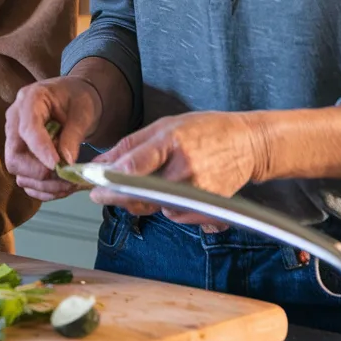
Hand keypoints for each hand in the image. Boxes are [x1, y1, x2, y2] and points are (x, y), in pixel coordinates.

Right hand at [5, 76, 102, 201]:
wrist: (75, 100)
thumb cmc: (78, 99)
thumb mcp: (82, 110)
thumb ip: (73, 133)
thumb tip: (66, 162)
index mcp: (30, 100)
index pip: (27, 129)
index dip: (40, 149)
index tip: (57, 165)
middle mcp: (15, 121)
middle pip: (14, 156)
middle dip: (40, 172)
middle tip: (67, 178)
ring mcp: (16, 141)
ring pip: (19, 173)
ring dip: (45, 185)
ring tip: (70, 184)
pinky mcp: (21, 157)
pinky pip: (26, 181)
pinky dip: (44, 190)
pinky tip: (63, 187)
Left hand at [92, 111, 261, 229]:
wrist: (247, 144)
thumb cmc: (205, 130)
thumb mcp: (165, 126)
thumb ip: (131, 145)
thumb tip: (100, 163)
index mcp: (172, 141)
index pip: (134, 166)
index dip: (110, 180)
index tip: (93, 186)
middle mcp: (185, 168)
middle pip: (140, 195)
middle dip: (118, 196)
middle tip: (102, 193)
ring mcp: (198, 191)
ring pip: (155, 208)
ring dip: (146, 199)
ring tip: (159, 179)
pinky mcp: (208, 208)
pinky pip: (175, 215)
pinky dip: (167, 205)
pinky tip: (177, 189)